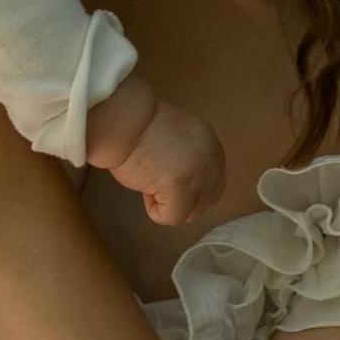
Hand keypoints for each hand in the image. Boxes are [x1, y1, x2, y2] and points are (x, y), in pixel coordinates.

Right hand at [106, 97, 226, 231]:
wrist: (125, 122)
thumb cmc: (139, 128)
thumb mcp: (179, 140)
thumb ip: (191, 160)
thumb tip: (186, 187)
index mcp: (212, 146)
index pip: (214, 185)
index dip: (189, 189)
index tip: (165, 174)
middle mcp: (213, 160)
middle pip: (205, 203)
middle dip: (180, 199)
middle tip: (155, 178)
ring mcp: (200, 175)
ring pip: (190, 213)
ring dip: (167, 203)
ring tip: (150, 179)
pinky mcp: (183, 187)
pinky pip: (172, 217)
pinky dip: (154, 209)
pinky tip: (144, 186)